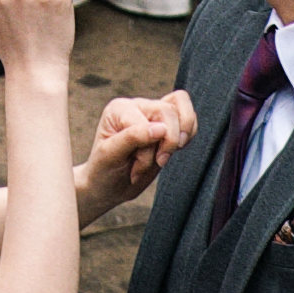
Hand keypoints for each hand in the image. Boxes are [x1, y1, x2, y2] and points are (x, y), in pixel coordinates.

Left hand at [76, 86, 195, 213]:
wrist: (108, 186)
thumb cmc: (104, 170)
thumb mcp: (111, 155)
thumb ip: (133, 138)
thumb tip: (162, 128)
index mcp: (119, 109)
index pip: (147, 121)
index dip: (148, 148)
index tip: (136, 169)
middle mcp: (137, 106)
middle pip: (168, 111)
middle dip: (167, 143)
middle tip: (156, 163)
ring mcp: (153, 113)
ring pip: (182, 109)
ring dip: (178, 139)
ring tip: (164, 156)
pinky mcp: (167, 124)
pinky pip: (189, 119)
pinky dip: (188, 135)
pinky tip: (171, 151)